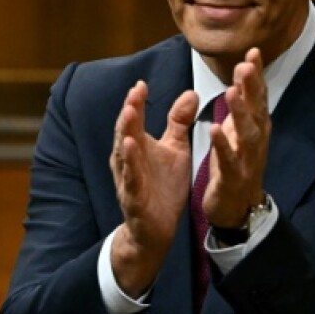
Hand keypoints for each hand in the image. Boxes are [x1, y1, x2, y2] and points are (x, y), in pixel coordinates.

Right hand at [109, 81, 199, 297]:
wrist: (157, 230)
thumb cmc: (163, 187)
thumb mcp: (175, 150)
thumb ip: (178, 122)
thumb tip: (191, 93)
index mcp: (136, 147)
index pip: (134, 120)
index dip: (136, 102)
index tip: (141, 84)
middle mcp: (127, 160)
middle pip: (125, 132)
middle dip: (129, 112)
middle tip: (135, 92)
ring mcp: (128, 179)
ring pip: (123, 154)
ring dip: (125, 133)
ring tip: (129, 113)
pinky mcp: (133, 199)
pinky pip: (130, 180)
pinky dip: (130, 164)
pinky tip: (131, 148)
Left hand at [204, 47, 270, 228]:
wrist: (237, 207)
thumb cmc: (236, 163)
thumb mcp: (239, 130)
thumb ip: (242, 102)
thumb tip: (245, 71)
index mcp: (254, 127)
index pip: (257, 96)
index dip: (256, 75)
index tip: (253, 51)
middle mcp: (255, 140)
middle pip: (255, 110)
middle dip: (251, 88)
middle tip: (246, 65)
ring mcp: (246, 159)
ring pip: (246, 133)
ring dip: (240, 112)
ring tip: (231, 92)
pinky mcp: (233, 177)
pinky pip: (228, 159)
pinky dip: (223, 144)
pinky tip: (214, 129)